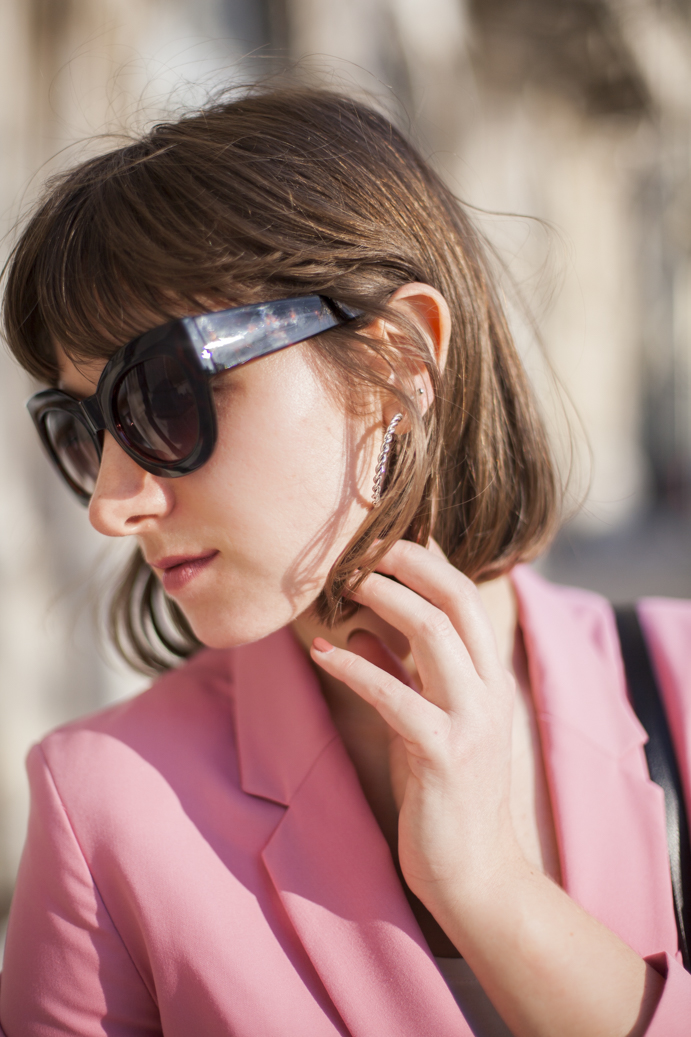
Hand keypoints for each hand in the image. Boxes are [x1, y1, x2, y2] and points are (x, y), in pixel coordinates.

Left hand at [311, 540, 662, 1036]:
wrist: (475, 874)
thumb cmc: (445, 795)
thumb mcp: (425, 722)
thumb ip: (404, 673)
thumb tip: (364, 627)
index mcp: (488, 680)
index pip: (467, 600)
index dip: (429, 563)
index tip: (387, 543)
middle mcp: (488, 692)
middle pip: (457, 602)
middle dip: (411, 566)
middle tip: (364, 549)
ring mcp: (471, 722)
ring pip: (435, 635)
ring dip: (387, 601)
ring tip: (347, 586)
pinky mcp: (443, 755)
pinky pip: (395, 695)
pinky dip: (355, 667)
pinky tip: (322, 653)